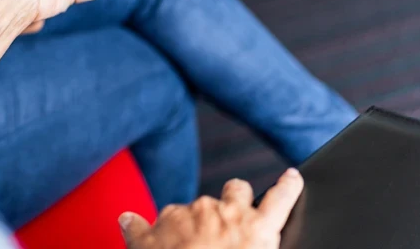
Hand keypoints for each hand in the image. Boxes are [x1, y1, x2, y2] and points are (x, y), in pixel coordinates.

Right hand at [120, 169, 304, 248]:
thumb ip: (136, 233)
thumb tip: (125, 218)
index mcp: (172, 217)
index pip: (174, 216)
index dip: (180, 232)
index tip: (180, 244)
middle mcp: (201, 209)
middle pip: (205, 203)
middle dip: (209, 214)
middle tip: (211, 238)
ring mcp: (232, 214)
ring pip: (237, 192)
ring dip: (239, 196)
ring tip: (243, 207)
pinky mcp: (261, 225)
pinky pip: (280, 199)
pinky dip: (289, 186)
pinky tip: (293, 178)